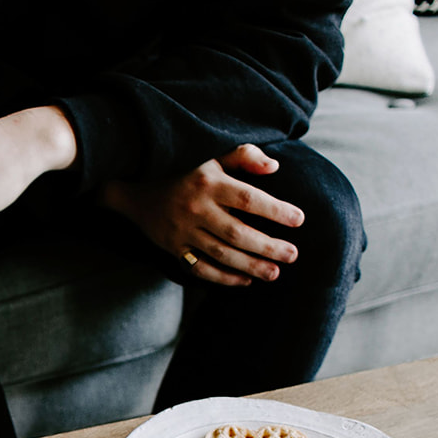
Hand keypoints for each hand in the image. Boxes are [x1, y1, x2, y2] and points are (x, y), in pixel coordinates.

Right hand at [101, 144, 303, 286]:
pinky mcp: (174, 249)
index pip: (247, 199)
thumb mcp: (212, 158)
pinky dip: (224, 277)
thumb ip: (244, 157)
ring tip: (275, 273)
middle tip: (293, 255)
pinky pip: (201, 268)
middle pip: (237, 232)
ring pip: (221, 254)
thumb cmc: (186, 175)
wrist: (139, 196)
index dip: (274, 210)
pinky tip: (245, 280)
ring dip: (250, 266)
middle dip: (267, 246)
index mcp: (208, 183)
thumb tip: (274, 167)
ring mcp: (183, 232)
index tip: (299, 220)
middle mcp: (196, 208)